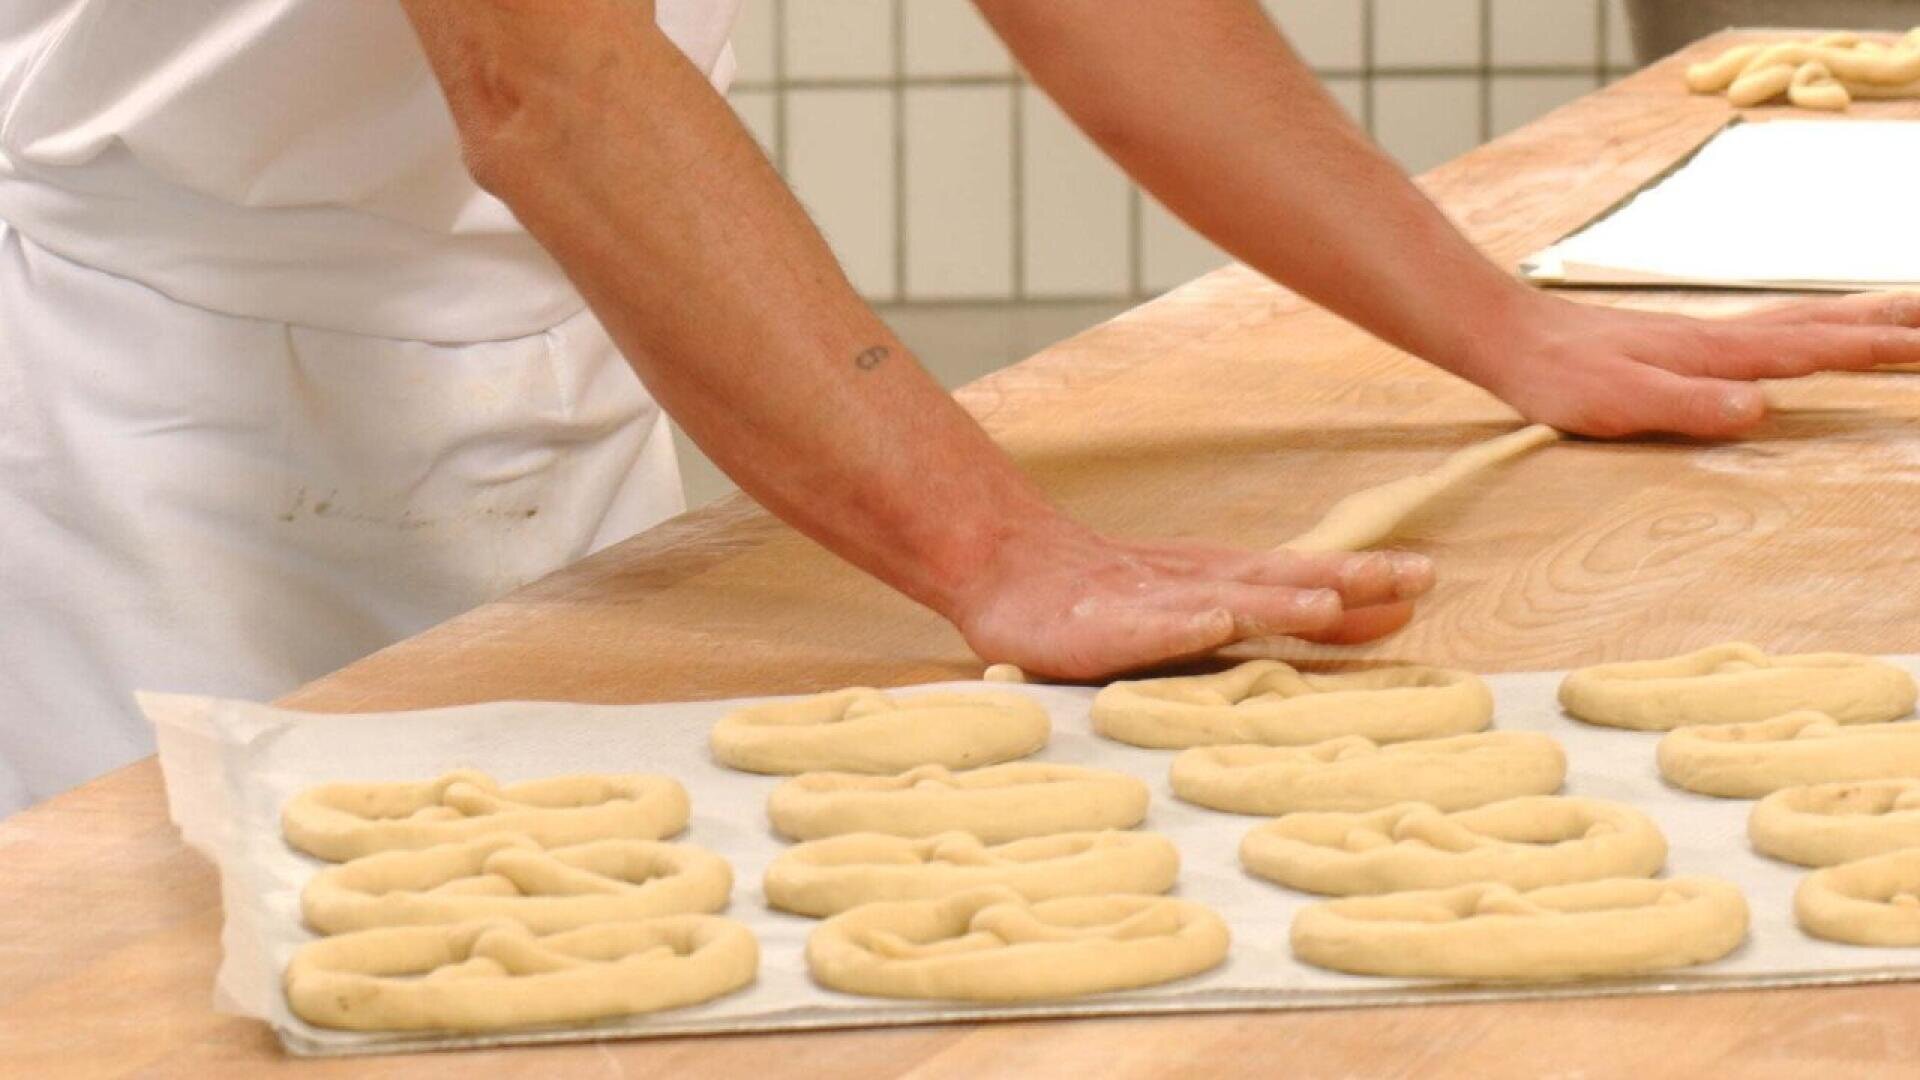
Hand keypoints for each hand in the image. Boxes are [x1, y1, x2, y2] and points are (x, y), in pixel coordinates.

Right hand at [948, 519, 1434, 679]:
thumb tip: (1384, 614)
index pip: (1303, 577)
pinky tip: (1214, 619)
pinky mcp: (1102, 630)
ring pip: (1224, 600)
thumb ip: (1292, 613)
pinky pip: (1147, 628)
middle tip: (1411, 578)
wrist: (1008, 569)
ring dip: (1278, 601)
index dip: (1364, 579)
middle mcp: (1198, 586)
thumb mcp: (1209, 601)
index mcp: (1224, 581)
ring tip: (1326, 603)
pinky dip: (1182, 622)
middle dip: (1345, 580)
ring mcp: (1150, 605)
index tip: (1426, 579)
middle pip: (1280, 580)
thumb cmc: (1109, 596)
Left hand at [1461, 291, 1919, 438]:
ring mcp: (1703, 337)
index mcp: (1714, 354)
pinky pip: (1768, 329)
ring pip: (1798, 320)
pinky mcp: (1683, 344)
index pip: (1810, 349)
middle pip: (1820, 323)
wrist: (1511, 337)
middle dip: (1886, 322)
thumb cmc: (1559, 376)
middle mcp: (1719, 338)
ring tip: (1906, 311)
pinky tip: (1806, 331)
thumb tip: (1759, 408)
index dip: (1872, 350)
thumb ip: (1688, 406)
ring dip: (1855, 315)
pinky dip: (1808, 324)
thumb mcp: (1619, 403)